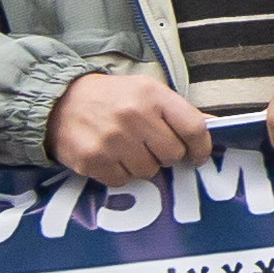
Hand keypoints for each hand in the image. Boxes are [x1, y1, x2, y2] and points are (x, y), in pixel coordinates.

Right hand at [43, 69, 210, 188]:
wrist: (59, 102)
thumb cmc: (111, 98)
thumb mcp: (146, 91)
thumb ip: (178, 110)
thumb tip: (214, 126)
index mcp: (152, 95)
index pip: (193, 128)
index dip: (201, 147)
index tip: (197, 155)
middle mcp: (134, 116)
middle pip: (173, 155)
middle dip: (166, 155)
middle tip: (150, 145)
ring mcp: (112, 139)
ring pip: (149, 172)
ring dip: (141, 165)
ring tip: (125, 148)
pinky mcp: (93, 160)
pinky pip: (123, 182)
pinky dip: (119, 174)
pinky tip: (109, 156)